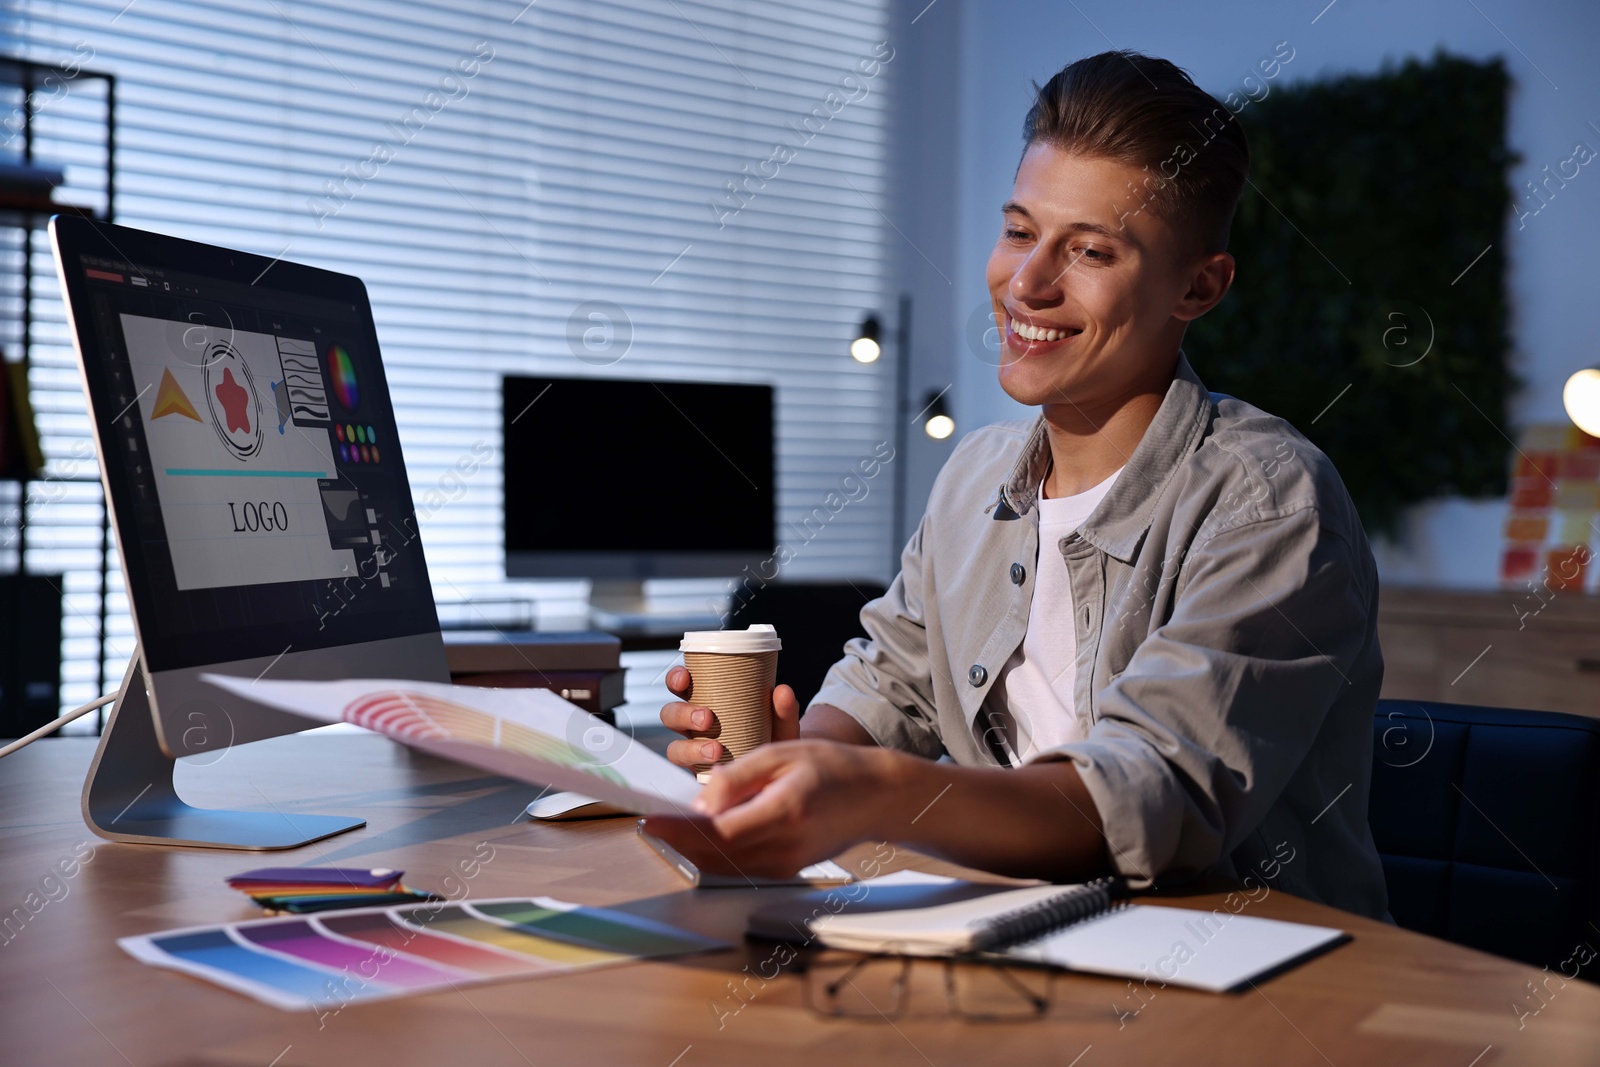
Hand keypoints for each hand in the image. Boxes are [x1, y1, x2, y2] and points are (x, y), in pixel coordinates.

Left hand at [643, 739, 896, 877]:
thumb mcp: (781, 754)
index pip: (719, 833)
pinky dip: (714, 853)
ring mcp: (786, 865)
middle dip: (677, 842)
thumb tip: (699, 805)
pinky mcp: (786, 870)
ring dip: (692, 849)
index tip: (651, 821)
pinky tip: (702, 834)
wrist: (876, 797)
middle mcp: (784, 848)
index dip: (679, 831)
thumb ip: (737, 779)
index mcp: (784, 813)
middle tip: (653, 822)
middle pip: (714, 856)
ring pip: (723, 866)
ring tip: (670, 826)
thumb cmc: (833, 768)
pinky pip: (739, 866)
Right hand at [657, 665, 800, 770]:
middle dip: (682, 714)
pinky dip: (697, 771)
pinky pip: (686, 775)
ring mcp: (694, 752)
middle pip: (670, 715)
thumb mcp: (782, 724)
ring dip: (689, 747)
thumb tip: (782, 691)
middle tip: (707, 718)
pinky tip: (716, 770)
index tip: (685, 678)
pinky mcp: (698, 776)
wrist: (781, 777)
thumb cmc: (775, 741)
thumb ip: (784, 710)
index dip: (676, 679)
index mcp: (707, 702)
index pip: (681, 685)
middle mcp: (694, 726)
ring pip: (674, 747)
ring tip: (715, 750)